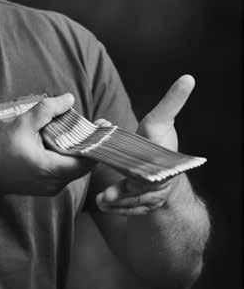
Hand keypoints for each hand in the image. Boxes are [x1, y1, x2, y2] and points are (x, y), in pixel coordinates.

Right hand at [0, 94, 94, 195]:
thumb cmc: (0, 149)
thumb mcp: (23, 123)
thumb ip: (47, 109)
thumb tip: (70, 98)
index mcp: (52, 169)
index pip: (87, 161)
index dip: (97, 143)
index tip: (103, 125)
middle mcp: (55, 183)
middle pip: (83, 165)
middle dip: (89, 145)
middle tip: (93, 125)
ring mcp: (51, 188)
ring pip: (74, 170)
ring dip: (78, 152)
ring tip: (78, 132)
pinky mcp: (46, 188)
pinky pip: (64, 173)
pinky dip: (67, 159)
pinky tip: (63, 144)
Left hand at [96, 74, 195, 214]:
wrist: (166, 171)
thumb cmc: (160, 143)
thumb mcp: (162, 121)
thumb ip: (172, 102)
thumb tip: (188, 77)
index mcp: (162, 162)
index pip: (153, 165)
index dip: (143, 173)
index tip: (133, 178)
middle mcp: (158, 182)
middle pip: (140, 190)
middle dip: (124, 193)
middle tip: (105, 197)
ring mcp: (151, 196)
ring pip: (133, 203)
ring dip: (117, 203)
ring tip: (101, 202)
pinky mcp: (143, 206)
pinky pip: (130, 210)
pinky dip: (117, 209)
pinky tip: (103, 206)